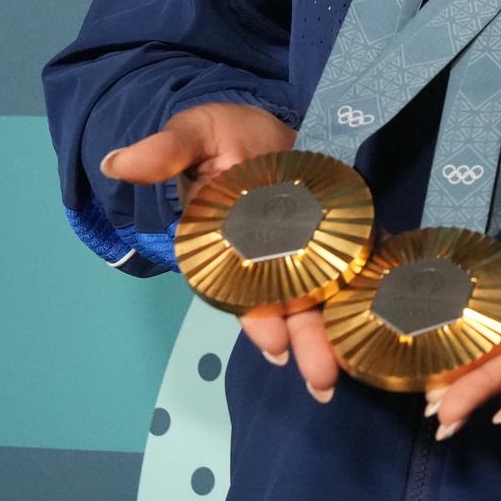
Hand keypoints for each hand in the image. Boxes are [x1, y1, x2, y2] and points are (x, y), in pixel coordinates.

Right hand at [100, 104, 342, 400]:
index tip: (273, 342)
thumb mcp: (195, 132)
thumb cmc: (224, 131)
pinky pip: (357, 268)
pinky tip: (383, 324)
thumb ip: (166, 150)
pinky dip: (369, 295)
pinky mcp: (343, 233)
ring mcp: (308, 249)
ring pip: (321, 299)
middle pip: (287, 305)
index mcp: (229, 244)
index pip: (240, 290)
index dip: (257, 317)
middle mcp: (268, 257)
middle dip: (303, 342)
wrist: (268, 121)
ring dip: (331, 337)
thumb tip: (117, 162)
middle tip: (321, 379)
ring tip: (343, 374)